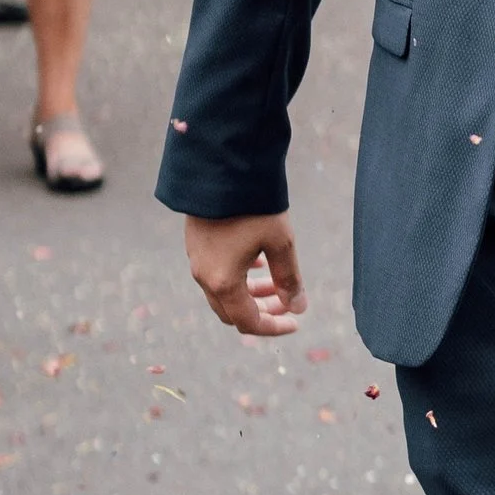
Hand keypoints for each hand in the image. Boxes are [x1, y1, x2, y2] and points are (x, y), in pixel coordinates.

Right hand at [186, 212, 306, 336]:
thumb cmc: (254, 206)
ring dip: (251, 293)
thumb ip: (289, 279)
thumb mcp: (280, 242)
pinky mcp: (196, 242)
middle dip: (262, 311)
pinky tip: (257, 262)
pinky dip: (239, 276)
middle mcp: (204, 275)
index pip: (248, 321)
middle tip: (288, 303)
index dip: (273, 327)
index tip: (296, 322)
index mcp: (223, 281)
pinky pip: (216, 272)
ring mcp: (196, 258)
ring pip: (223, 291)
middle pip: (232, 310)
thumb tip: (298, 308)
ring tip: (275, 283)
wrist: (221, 166)